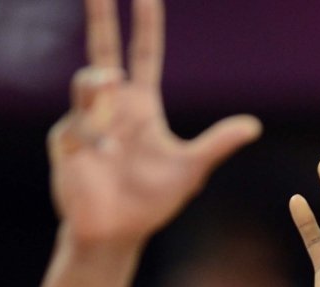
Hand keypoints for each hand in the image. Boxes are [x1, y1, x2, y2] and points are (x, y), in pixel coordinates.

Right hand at [48, 0, 258, 249]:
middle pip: (104, 48)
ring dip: (100, 94)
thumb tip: (253, 126)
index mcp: (141, 104)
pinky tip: (103, 158)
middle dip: (101, 16)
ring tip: (113, 136)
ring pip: (89, 85)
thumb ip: (216, 144)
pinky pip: (78, 124)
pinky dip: (94, 139)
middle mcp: (112, 104)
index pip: (144, 53)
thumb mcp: (189, 170)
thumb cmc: (151, 201)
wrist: (116, 232)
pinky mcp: (66, 138)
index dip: (145, 24)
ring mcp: (86, 118)